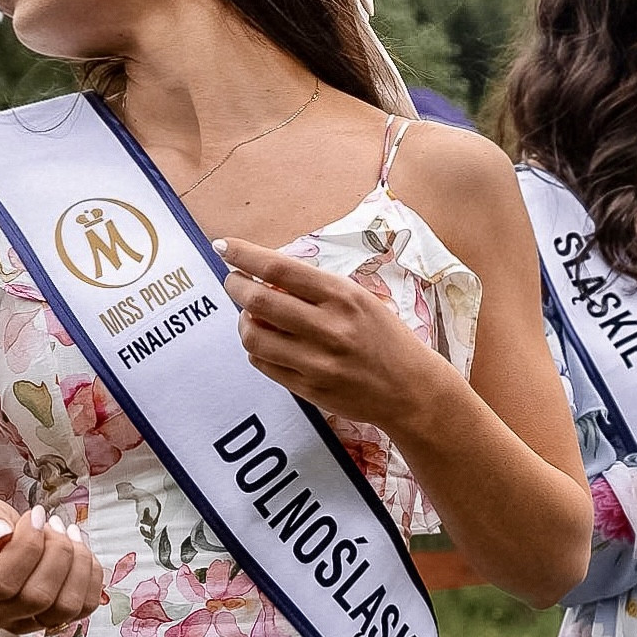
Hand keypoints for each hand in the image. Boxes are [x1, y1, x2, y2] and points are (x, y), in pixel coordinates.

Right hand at [0, 500, 105, 633]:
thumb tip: (2, 534)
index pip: (0, 582)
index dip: (27, 546)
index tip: (34, 515)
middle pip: (37, 598)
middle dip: (57, 552)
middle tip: (53, 523)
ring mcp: (22, 623)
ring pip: (66, 607)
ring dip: (78, 563)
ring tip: (68, 533)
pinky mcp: (52, 620)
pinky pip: (85, 606)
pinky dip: (90, 574)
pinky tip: (78, 550)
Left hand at [221, 237, 439, 425]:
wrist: (412, 390)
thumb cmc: (386, 340)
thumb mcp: (361, 301)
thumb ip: (317, 290)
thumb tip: (265, 277)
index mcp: (344, 297)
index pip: (280, 268)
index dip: (243, 254)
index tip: (224, 246)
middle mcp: (330, 328)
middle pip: (258, 300)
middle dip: (235, 285)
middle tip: (233, 281)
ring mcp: (318, 362)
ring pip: (253, 336)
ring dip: (243, 322)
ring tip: (251, 317)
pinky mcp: (310, 388)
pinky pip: (263, 364)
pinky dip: (256, 349)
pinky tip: (266, 342)